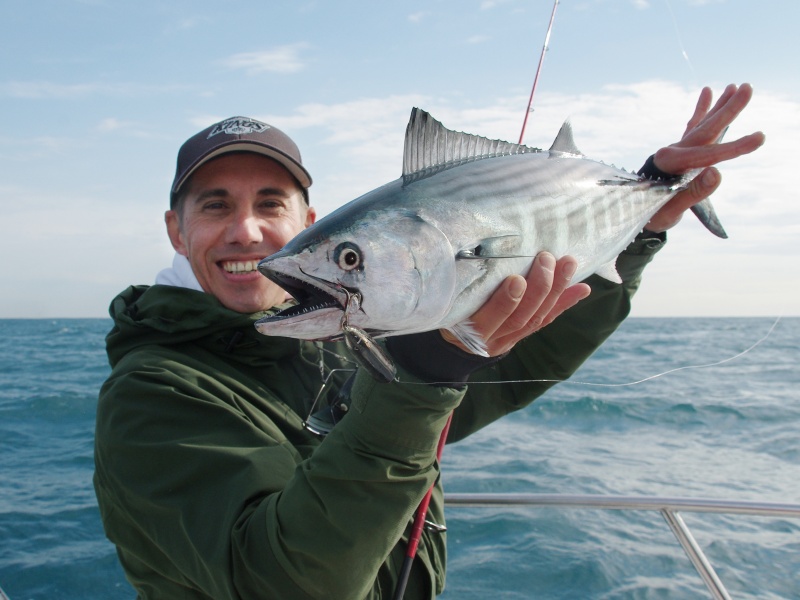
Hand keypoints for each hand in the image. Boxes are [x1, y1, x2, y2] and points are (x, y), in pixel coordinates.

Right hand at [441, 253, 590, 355]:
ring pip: (535, 319)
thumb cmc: (442, 310)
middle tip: (546, 259)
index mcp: (465, 331)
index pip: (488, 320)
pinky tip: (581, 289)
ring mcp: (506, 341)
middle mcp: (489, 340)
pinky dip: (564, 304)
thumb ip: (458, 283)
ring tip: (568, 264)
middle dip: (538, 289)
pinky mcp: (518, 339)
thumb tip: (471, 249)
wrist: (447, 347)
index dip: (505, 303)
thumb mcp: (442, 302)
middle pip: (520, 318)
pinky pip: (544, 322)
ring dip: (556, 292)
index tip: (517, 279)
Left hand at [646, 83, 764, 231]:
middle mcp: (672, 152)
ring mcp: (676, 150)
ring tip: (735, 85)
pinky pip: (693, 127)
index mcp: (669, 165)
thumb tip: (716, 173)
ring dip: (720, 106)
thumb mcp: (672, 210)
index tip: (759, 138)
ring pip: (702, 124)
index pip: (707, 154)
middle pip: (706, 129)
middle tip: (748, 87)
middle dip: (728, 110)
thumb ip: (694, 193)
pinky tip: (708, 91)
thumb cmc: (654, 215)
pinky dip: (701, 110)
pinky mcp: (679, 151)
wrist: (633, 213)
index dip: (734, 147)